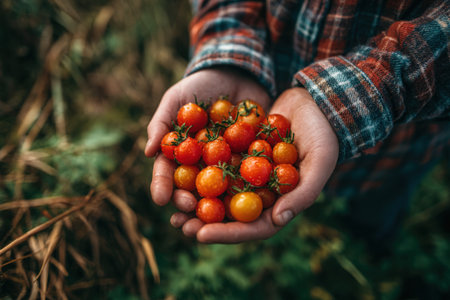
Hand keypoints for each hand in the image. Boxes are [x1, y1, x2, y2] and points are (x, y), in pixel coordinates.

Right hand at [145, 67, 270, 229]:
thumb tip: (147, 153)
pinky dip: (246, 190)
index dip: (163, 186)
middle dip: (187, 203)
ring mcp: (226, 163)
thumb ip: (161, 122)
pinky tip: (245, 201)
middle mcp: (202, 163)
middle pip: (192, 188)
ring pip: (219, 190)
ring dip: (214, 208)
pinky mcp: (250, 160)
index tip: (161, 199)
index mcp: (181, 152)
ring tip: (212, 220)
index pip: (168, 173)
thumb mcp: (176, 98)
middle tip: (188, 211)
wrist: (239, 72)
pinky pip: (248, 176)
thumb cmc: (201, 85)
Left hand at [184, 87, 338, 242]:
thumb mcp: (320, 162)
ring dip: (196, 200)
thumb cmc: (324, 135)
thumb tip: (277, 221)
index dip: (227, 234)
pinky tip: (177, 171)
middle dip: (204, 222)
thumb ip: (302, 194)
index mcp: (281, 204)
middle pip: (231, 216)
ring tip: (171, 204)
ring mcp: (249, 174)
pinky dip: (198, 170)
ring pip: (219, 192)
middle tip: (179, 225)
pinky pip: (216, 164)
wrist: (316, 103)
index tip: (201, 235)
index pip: (252, 228)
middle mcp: (262, 193)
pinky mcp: (239, 154)